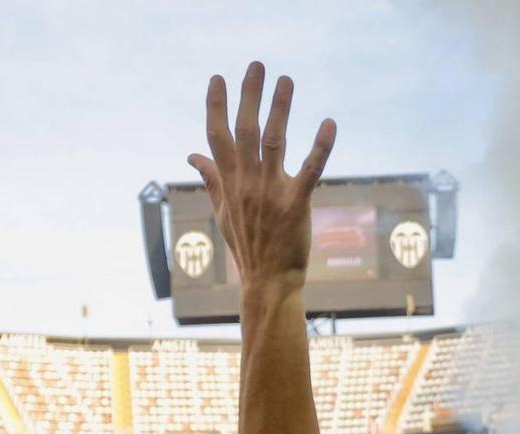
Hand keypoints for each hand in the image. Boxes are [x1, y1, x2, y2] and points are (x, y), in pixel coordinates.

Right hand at [188, 62, 336, 296]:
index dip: (216, 106)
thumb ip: (211, 178)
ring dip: (280, 108)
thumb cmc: (248, 245)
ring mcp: (271, 193)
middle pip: (245, 131)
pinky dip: (320, 146)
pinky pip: (310, 170)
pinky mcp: (296, 204)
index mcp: (230, 183)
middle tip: (257, 65)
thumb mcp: (223, 211)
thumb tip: (191, 154)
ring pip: (274, 142)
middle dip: (250, 96)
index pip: (217, 137)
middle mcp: (247, 184)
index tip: (217, 78)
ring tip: (286, 80)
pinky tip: (328, 122)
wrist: (267, 282)